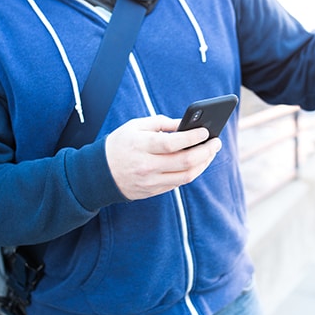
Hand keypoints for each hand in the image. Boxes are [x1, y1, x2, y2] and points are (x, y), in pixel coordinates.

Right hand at [105, 115, 222, 200]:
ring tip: (211, 151)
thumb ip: (161, 123)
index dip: (193, 137)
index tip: (206, 131)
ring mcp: (151, 181)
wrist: (98, 174)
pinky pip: (179, 183)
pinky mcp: (153, 191)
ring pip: (186, 175)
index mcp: (141, 146)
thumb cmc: (119, 144)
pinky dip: (192, 172)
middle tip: (217, 142)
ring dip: (203, 163)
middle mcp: (147, 166)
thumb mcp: (135, 126)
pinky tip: (199, 162)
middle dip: (206, 151)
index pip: (172, 143)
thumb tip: (185, 124)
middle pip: (185, 162)